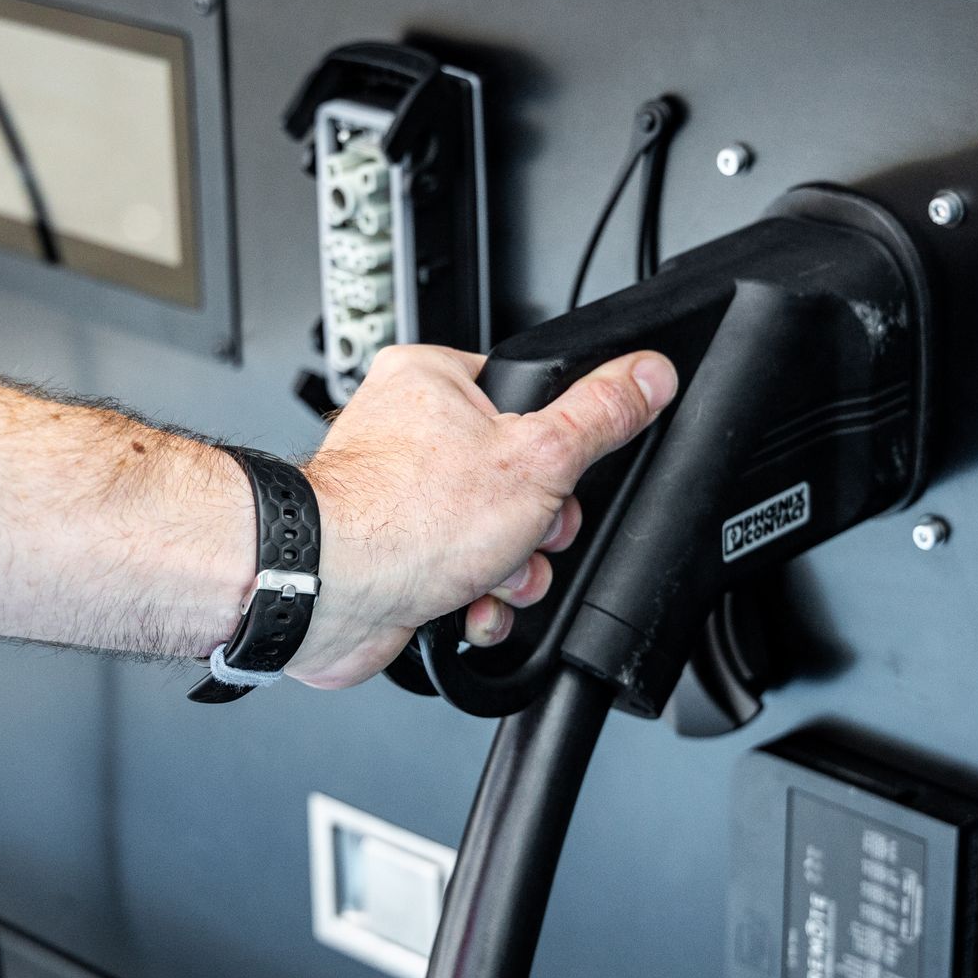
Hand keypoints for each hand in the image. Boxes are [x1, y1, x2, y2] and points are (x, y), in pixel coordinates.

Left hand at [289, 344, 677, 688]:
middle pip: (515, 477)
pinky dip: (473, 597)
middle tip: (528, 533)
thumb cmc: (405, 517)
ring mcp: (395, 498)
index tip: (563, 477)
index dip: (558, 448)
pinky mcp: (389, 555)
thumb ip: (600, 416)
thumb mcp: (538, 457)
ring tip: (495, 576)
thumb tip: (648, 374)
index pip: (524, 399)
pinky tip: (468, 602)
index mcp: (435, 380)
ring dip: (510, 570)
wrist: (328, 593)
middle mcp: (406, 431)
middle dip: (536, 526)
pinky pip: (456, 574)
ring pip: (490, 534)